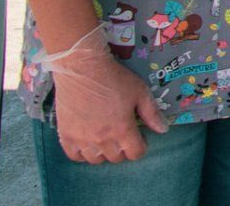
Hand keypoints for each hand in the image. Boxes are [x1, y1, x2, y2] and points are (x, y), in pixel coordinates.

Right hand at [46, 39, 167, 162]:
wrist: (83, 69)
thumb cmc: (114, 79)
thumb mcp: (140, 92)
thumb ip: (152, 114)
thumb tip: (163, 130)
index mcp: (122, 129)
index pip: (135, 153)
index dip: (140, 147)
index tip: (139, 137)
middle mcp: (102, 139)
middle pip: (116, 158)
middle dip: (123, 149)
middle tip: (122, 135)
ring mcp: (82, 139)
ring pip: (96, 159)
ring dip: (104, 152)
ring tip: (106, 139)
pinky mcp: (66, 135)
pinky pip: (74, 156)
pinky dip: (82, 154)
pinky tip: (88, 143)